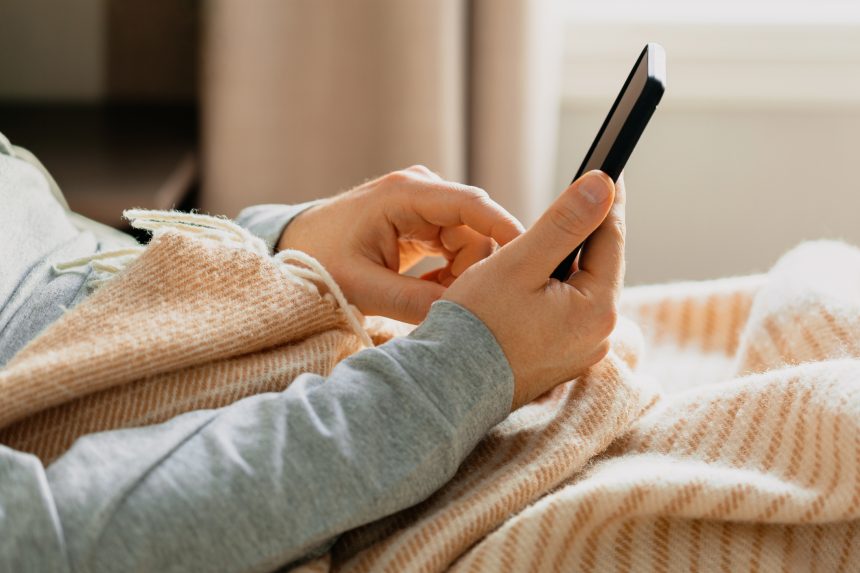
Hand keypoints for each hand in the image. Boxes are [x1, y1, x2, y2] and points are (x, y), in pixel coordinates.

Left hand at [277, 165, 523, 322]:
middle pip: (476, 227)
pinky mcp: (422, 222)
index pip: (472, 204)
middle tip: (466, 305)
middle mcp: (420, 191)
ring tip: (440, 302)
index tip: (530, 258)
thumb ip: (413, 302)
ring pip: (469, 240)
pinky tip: (434, 294)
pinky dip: (451, 273)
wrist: (293, 250)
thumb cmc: (319, 261)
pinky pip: (455, 247)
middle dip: (478, 267)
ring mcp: (423, 205)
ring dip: (463, 274)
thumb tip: (464, 315)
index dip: (506, 229)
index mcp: (405, 194)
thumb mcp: (362, 286)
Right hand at [444, 170, 624, 409]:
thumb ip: (564, 223)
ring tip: (551, 236)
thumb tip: (604, 185)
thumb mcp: (518, 263)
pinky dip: (556, 290)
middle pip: (599, 265)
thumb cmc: (476, 324)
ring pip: (582, 288)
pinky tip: (534, 281)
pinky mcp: (562, 360)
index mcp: (597, 309)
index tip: (609, 169)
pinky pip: (568, 312)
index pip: (611, 238)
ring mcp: (582, 352)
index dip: (606, 200)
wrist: (447, 385)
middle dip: (585, 232)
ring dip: (568, 261)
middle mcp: (600, 336)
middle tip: (576, 196)